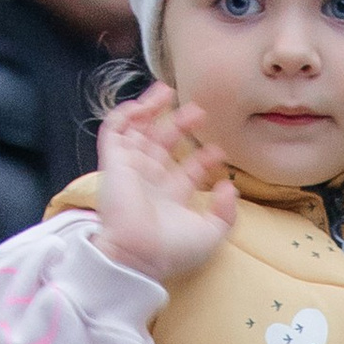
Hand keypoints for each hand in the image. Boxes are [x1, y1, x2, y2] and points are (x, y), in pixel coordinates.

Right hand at [93, 85, 235, 287]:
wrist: (139, 252)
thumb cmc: (173, 249)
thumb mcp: (210, 235)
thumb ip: (226, 213)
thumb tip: (230, 187)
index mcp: (172, 197)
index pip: (188, 169)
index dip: (204, 158)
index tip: (220, 151)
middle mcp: (151, 180)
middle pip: (164, 143)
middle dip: (180, 124)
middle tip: (198, 111)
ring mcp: (131, 168)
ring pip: (138, 129)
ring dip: (151, 109)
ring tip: (167, 91)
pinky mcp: (113, 161)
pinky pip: (114, 129)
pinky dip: (125, 114)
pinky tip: (144, 105)